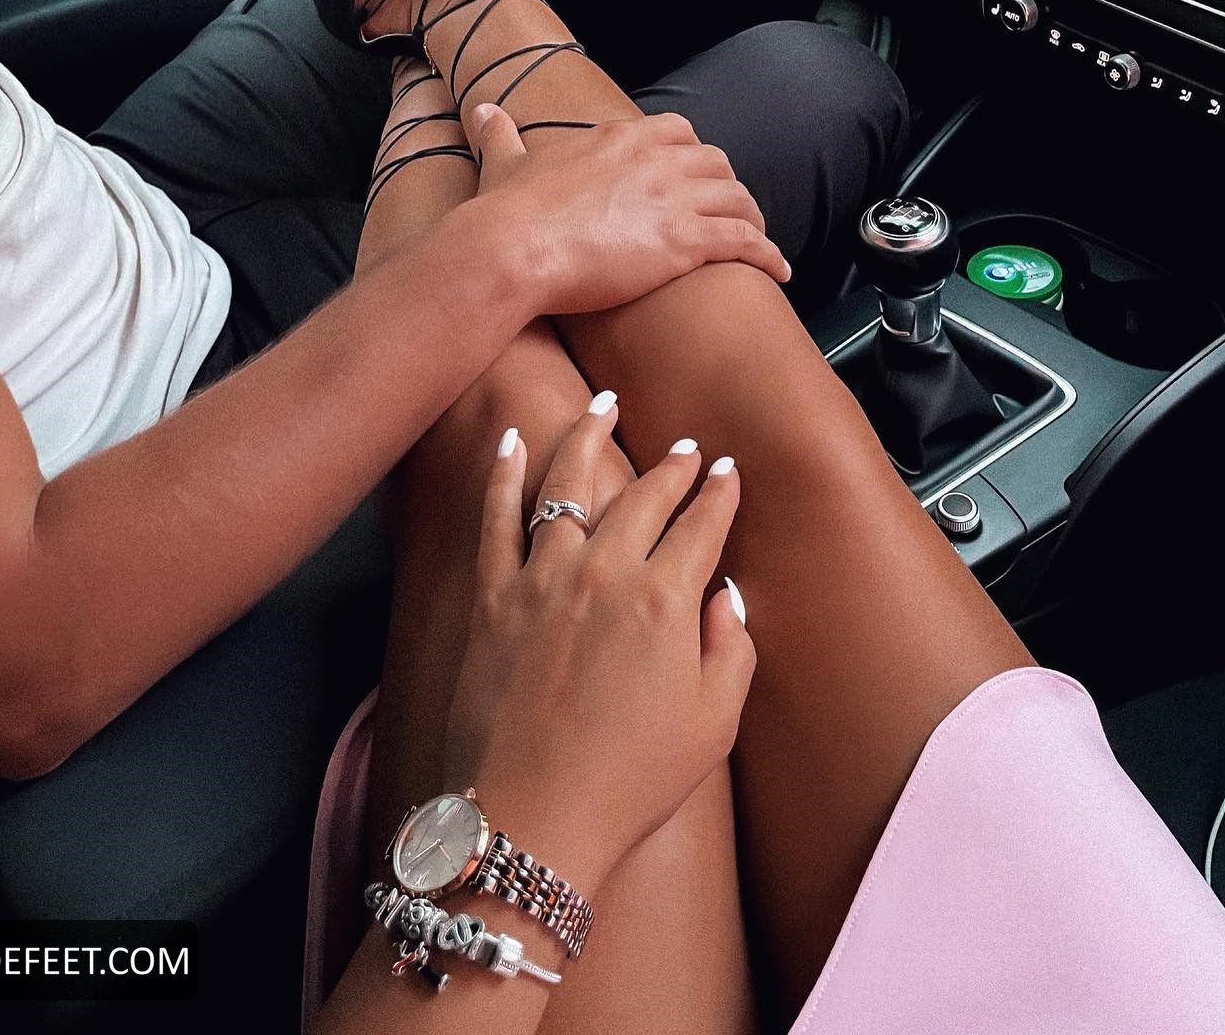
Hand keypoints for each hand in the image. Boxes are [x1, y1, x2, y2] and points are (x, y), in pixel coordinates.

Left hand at [444, 403, 754, 890]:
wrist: (531, 818)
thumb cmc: (627, 782)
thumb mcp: (713, 726)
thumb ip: (731, 650)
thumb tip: (729, 598)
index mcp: (666, 602)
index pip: (702, 526)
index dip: (720, 493)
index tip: (727, 471)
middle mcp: (605, 573)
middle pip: (644, 497)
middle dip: (672, 466)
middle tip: (686, 447)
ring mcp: (543, 578)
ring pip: (567, 483)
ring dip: (590, 436)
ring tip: (604, 406)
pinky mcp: (493, 595)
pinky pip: (496, 516)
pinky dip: (504, 472)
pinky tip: (513, 440)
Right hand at [469, 104, 791, 317]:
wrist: (512, 247)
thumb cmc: (506, 211)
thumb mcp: (504, 162)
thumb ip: (500, 134)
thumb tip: (484, 110)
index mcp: (619, 137)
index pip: (676, 132)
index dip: (691, 155)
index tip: (693, 175)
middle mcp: (655, 159)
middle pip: (714, 163)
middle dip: (726, 186)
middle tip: (728, 209)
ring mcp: (673, 198)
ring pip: (736, 198)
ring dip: (751, 218)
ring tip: (757, 238)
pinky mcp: (685, 240)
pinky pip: (744, 241)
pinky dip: (767, 253)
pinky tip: (778, 269)